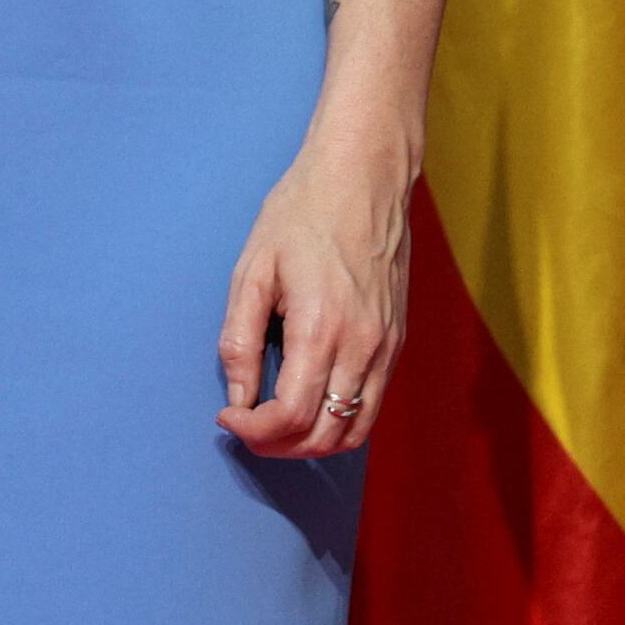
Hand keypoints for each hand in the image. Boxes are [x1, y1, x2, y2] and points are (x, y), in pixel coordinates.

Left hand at [219, 137, 410, 456]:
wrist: (362, 178)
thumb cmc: (302, 214)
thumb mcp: (252, 270)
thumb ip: (240, 340)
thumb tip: (237, 396)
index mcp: (321, 330)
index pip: (290, 416)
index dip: (253, 430)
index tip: (228, 417)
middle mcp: (362, 348)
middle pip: (323, 435)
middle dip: (278, 445)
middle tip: (246, 425)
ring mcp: (386, 348)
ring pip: (354, 430)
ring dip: (311, 442)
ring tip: (275, 425)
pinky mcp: (397, 341)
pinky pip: (373, 405)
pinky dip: (340, 421)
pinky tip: (310, 402)